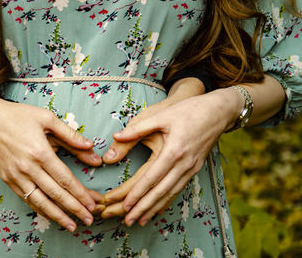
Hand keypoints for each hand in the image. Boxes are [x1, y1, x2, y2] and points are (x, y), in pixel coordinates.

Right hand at [0, 97, 102, 231]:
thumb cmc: (19, 116)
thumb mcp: (48, 119)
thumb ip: (70, 135)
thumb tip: (91, 147)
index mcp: (41, 152)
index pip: (65, 179)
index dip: (80, 193)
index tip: (92, 203)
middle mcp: (28, 168)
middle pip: (55, 194)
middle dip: (74, 209)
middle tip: (89, 219)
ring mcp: (16, 176)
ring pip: (40, 202)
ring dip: (58, 216)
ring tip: (72, 226)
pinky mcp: (8, 180)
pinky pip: (27, 199)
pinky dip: (40, 209)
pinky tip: (51, 215)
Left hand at [101, 89, 238, 226]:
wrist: (218, 112)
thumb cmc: (188, 111)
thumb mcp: (161, 116)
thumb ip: (137, 128)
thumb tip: (115, 136)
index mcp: (174, 151)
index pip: (151, 178)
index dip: (137, 193)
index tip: (123, 205)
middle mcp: (184, 164)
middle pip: (161, 192)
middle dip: (143, 208)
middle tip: (127, 221)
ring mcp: (191, 168)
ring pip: (171, 194)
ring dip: (154, 209)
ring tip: (139, 220)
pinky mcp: (195, 169)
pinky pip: (179, 189)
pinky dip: (167, 201)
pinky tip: (158, 209)